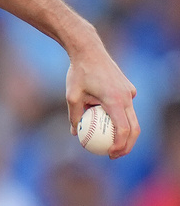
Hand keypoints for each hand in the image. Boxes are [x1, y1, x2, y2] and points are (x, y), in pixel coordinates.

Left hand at [65, 37, 138, 158]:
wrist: (89, 50)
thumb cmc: (78, 72)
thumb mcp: (71, 96)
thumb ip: (74, 116)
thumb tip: (75, 133)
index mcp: (115, 100)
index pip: (123, 129)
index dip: (120, 145)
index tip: (110, 154)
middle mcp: (127, 96)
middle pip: (134, 127)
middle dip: (127, 145)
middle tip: (114, 155)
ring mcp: (129, 92)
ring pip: (132, 118)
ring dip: (124, 132)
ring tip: (111, 143)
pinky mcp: (128, 88)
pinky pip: (126, 107)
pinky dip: (119, 117)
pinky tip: (105, 122)